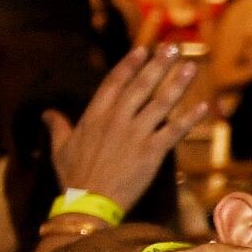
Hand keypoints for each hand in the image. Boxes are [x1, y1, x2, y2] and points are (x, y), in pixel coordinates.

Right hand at [46, 46, 208, 213]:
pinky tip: (204, 106)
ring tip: (191, 66)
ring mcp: (135, 135)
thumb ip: (57, 127)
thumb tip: (46, 113)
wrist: (88, 204)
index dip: (130, 64)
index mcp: (94, 116)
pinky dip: (190, 118)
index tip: (143, 49)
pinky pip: (175, 131)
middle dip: (158, 65)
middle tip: (173, 47)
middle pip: (141, 86)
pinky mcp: (152, 152)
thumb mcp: (60, 149)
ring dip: (178, 83)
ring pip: (161, 103)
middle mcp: (116, 120)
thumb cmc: (74, 179)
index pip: (115, 82)